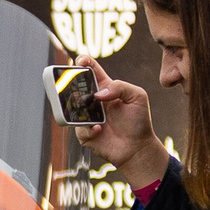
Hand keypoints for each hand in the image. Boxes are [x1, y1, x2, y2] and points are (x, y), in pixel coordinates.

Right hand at [77, 56, 167, 189]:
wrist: (137, 147)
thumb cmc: (138, 121)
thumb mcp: (137, 96)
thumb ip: (120, 87)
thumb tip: (98, 94)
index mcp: (105, 88)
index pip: (91, 71)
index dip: (84, 62)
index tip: (81, 61)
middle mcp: (93, 102)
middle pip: (75, 87)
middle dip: (71, 84)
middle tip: (74, 85)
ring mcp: (87, 117)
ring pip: (72, 107)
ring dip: (78, 107)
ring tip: (89, 109)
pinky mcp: (84, 133)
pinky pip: (79, 128)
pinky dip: (88, 128)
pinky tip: (99, 129)